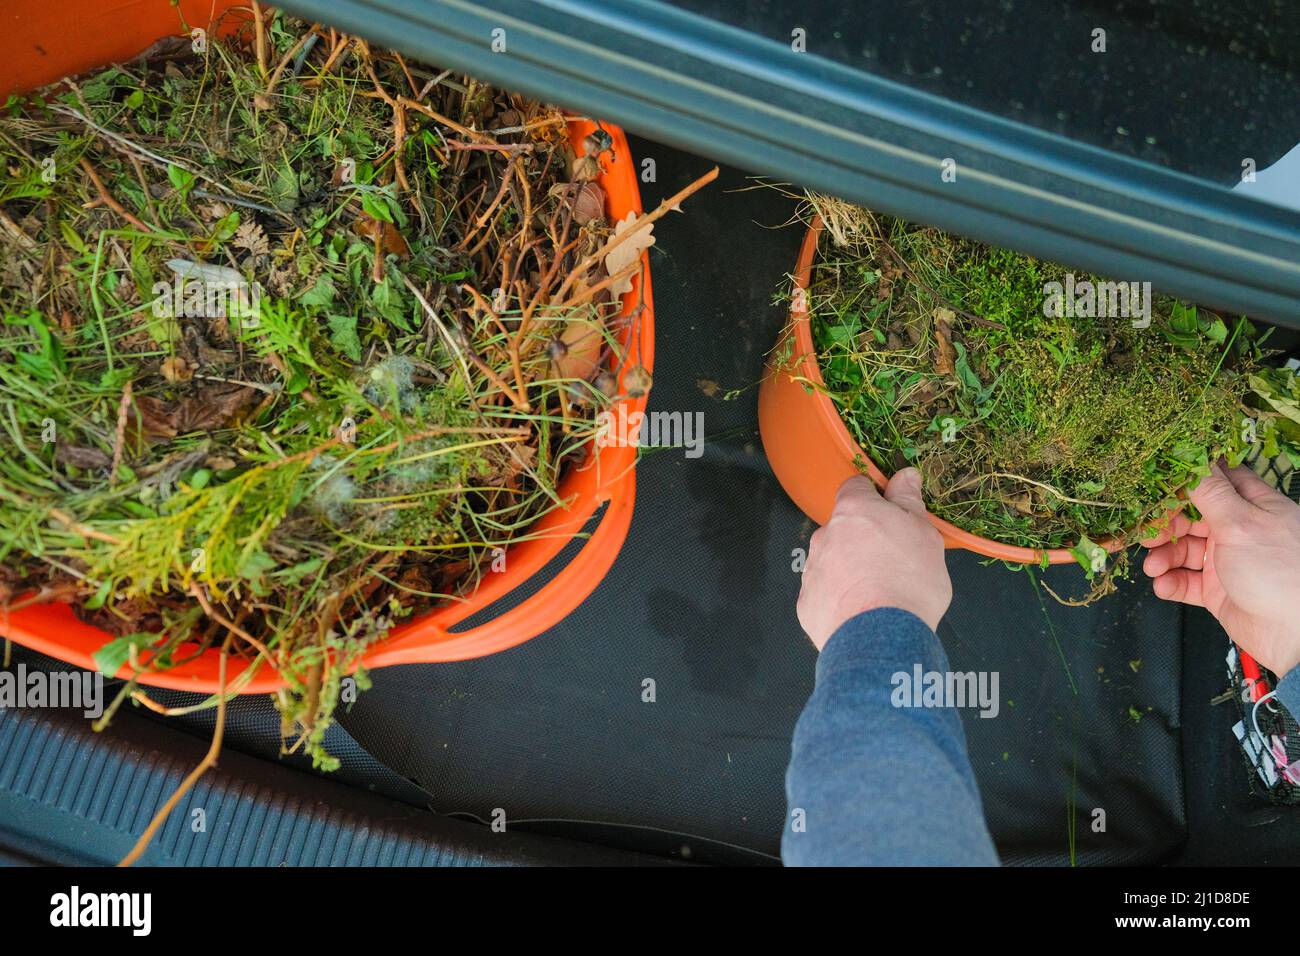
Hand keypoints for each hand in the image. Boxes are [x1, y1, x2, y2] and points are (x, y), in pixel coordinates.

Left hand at [796, 470, 951, 649]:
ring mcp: (812, 570)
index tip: (892, 513)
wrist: (880, 637)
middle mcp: (825, 535)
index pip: (856, 487)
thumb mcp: (922, 534)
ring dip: (851, 568)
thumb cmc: (908, 580)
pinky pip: (824, 592)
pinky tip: (862, 612)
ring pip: (833, 560)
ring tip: (879, 592)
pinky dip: (840, 598)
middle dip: (864, 538)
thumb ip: (909, 501)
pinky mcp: (807, 603)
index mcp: (853, 511)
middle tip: (894, 561)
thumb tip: (905, 475)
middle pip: (844, 527)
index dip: (875, 497)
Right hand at [1142, 460, 1299, 676]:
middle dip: (1165, 524)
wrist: (1295, 635)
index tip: (1158, 480)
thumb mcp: (1241, 523)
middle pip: (1191, 517)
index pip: (1218, 481)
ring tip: (1152, 568)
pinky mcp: (1217, 592)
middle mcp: (1240, 531)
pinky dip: (1170, 583)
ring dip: (1162, 557)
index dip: (1188, 479)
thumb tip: (1194, 457)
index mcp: (1254, 507)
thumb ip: (1211, 492)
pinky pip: (1185, 582)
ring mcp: (1228, 562)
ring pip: (1183, 550)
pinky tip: (1163, 585)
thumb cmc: (1279, 571)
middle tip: (1146, 532)